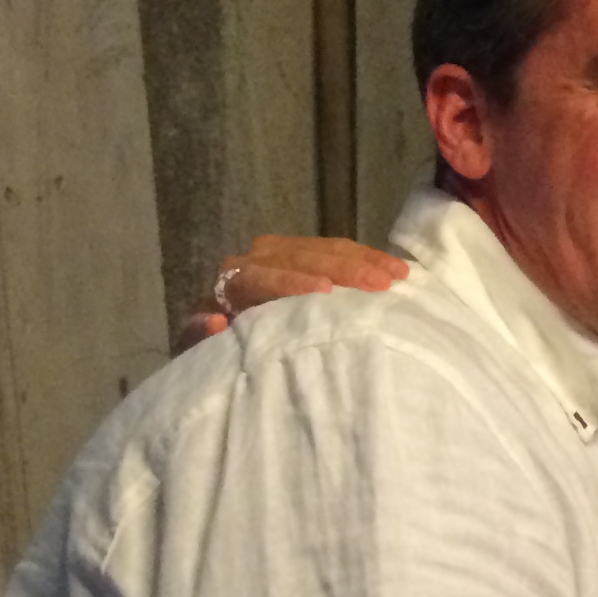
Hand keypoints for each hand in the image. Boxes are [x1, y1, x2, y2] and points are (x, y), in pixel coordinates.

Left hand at [174, 233, 407, 350]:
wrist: (226, 329)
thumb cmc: (221, 345)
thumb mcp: (204, 347)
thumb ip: (200, 335)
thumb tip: (216, 320)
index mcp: (232, 281)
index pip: (263, 275)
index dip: (293, 281)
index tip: (326, 291)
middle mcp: (258, 258)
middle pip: (302, 255)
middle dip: (343, 268)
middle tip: (380, 282)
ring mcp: (286, 252)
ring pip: (326, 248)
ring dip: (364, 260)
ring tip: (397, 274)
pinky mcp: (309, 253)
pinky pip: (340, 249)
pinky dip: (368, 258)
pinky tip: (396, 269)